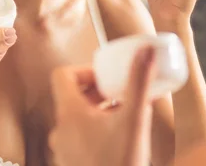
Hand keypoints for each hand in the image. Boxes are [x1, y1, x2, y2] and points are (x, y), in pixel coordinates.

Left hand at [49, 47, 155, 165]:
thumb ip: (139, 82)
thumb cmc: (121, 163)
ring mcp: (62, 149)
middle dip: (97, 91)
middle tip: (120, 92)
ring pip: (75, 117)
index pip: (63, 75)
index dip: (85, 70)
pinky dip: (94, 130)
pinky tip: (116, 138)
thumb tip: (145, 51)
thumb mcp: (134, 120)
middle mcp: (60, 129)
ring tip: (122, 114)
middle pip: (71, 96)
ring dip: (96, 110)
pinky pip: (77, 137)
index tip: (107, 77)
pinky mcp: (70, 163)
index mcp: (69, 113)